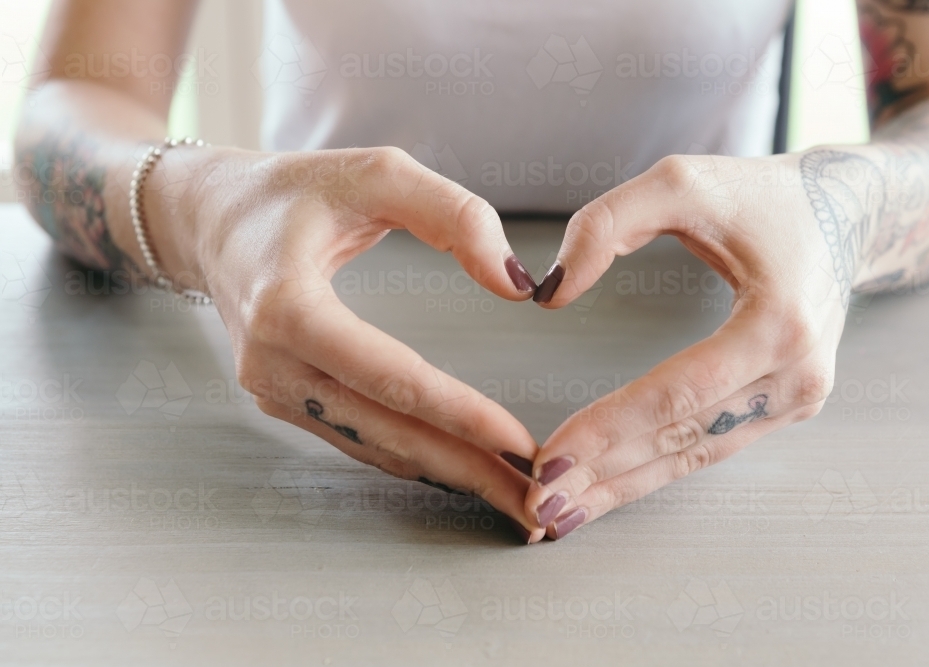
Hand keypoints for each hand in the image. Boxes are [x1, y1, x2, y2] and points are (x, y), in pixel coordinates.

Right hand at [146, 145, 544, 540]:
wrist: (211, 218)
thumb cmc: (293, 190)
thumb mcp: (377, 172)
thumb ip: (454, 216)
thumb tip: (515, 284)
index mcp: (287, 307)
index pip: (391, 377)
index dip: (460, 414)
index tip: (518, 442)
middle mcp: (271, 364)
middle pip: (386, 431)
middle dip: (467, 468)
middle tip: (533, 498)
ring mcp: (271, 390)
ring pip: (373, 446)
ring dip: (446, 473)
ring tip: (510, 492)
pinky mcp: (281, 399)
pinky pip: (356, 437)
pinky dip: (411, 456)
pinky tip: (457, 469)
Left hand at [525, 153, 851, 537]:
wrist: (845, 212)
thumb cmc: (761, 195)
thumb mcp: (682, 181)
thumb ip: (607, 225)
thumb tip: (550, 295)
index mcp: (778, 323)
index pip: (676, 393)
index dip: (608, 428)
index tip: (549, 458)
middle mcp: (797, 375)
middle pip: (683, 438)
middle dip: (605, 474)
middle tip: (539, 507)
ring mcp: (798, 398)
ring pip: (696, 456)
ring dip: (627, 486)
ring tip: (565, 513)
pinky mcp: (787, 406)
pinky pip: (712, 445)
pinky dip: (658, 468)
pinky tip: (613, 486)